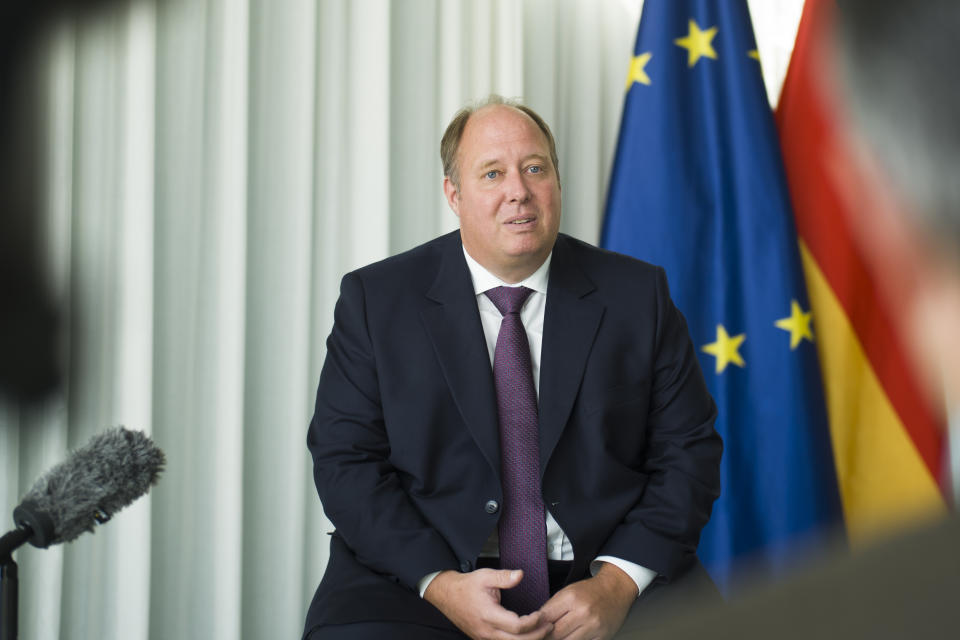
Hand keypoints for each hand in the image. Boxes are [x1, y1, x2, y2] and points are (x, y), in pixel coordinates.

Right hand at [424, 569, 553, 639]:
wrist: (446, 595)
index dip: (533, 622)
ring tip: (541, 631)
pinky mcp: (484, 639)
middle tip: (549, 626)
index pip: (517, 626)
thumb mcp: (485, 576)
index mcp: (488, 615)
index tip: (540, 614)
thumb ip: (504, 577)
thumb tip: (520, 575)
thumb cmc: (466, 586)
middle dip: (537, 635)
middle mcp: (487, 631)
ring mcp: (484, 638)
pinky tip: (527, 636)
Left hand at [539, 563, 637, 639]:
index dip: (536, 626)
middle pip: (555, 634)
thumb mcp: (567, 592)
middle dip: (546, 636)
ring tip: (557, 636)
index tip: (532, 629)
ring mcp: (594, 626)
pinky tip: (571, 638)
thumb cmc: (588, 591)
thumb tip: (535, 625)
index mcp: (571, 598)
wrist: (615, 590)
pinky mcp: (603, 637)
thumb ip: (552, 608)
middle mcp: (583, 612)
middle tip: (541, 636)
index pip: (545, 618)